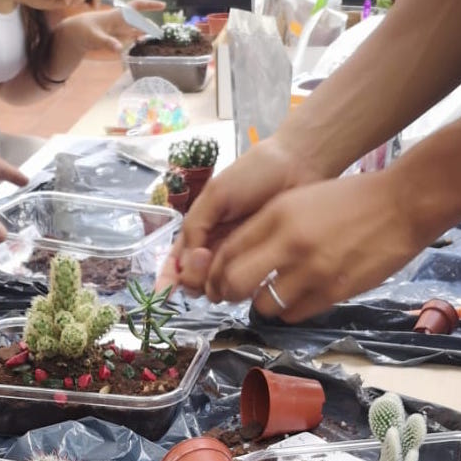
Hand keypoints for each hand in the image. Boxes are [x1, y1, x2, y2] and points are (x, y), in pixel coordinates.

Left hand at [62, 0, 165, 52]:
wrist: (74, 33)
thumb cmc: (83, 32)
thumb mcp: (95, 38)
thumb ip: (107, 43)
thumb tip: (119, 49)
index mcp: (117, 16)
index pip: (137, 7)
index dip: (150, 5)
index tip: (163, 5)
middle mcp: (120, 20)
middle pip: (139, 20)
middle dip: (149, 24)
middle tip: (160, 32)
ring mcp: (118, 28)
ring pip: (136, 27)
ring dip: (145, 31)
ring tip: (156, 35)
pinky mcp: (115, 34)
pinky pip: (130, 34)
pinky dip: (137, 36)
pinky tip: (141, 40)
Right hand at [155, 136, 325, 293]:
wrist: (296, 169)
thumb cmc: (252, 175)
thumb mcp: (215, 195)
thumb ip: (194, 227)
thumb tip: (186, 265)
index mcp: (199, 231)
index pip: (175, 263)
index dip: (166, 280)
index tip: (164, 291)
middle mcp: (215, 249)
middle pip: (193, 281)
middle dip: (192, 277)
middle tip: (204, 257)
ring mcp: (238, 258)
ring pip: (216, 288)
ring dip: (213, 284)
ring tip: (224, 262)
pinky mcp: (261, 263)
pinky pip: (243, 284)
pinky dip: (237, 286)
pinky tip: (241, 275)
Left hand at [193, 170, 433, 322]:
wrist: (403, 205)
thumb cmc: (352, 199)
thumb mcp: (302, 199)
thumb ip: (269, 225)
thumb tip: (240, 257)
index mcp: (277, 213)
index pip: (228, 251)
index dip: (217, 271)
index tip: (219, 279)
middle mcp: (289, 242)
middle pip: (235, 283)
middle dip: (231, 293)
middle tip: (240, 293)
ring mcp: (312, 269)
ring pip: (264, 305)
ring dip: (265, 303)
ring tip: (278, 292)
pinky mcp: (333, 291)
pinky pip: (295, 314)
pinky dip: (292, 310)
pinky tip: (302, 296)